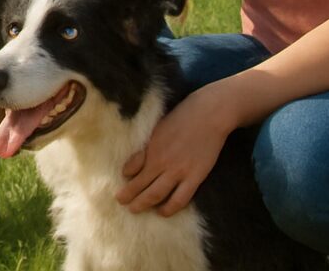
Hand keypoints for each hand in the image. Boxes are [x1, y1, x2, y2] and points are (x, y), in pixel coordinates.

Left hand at [115, 89, 232, 215]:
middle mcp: (161, 162)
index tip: (121, 181)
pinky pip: (180, 198)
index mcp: (150, 149)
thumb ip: (145, 148)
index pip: (131, 169)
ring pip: (157, 194)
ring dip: (143, 204)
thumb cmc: (181, 118)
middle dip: (128, 195)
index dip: (125, 177)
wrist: (207, 116)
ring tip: (134, 210)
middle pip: (140, 185)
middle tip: (120, 202)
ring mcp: (178, 172)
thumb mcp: (156, 129)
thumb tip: (131, 165)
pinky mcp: (195, 178)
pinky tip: (162, 212)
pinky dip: (169, 208)